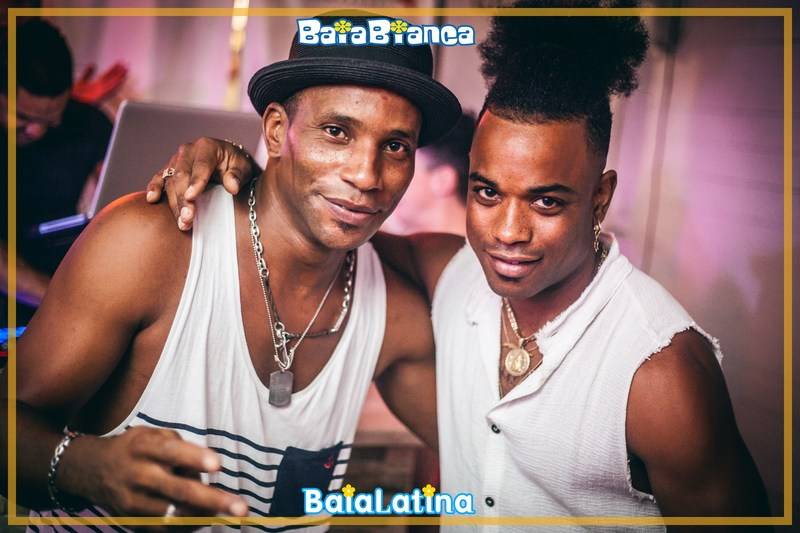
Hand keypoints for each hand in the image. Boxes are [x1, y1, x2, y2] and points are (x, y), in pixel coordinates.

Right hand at [62, 426, 248, 517]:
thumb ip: (180, 448)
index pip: (171, 452)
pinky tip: (206, 518)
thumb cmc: (134, 448)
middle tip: (240, 508)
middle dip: (212, 500)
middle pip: (178, 490)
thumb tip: (203, 472)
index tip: (218, 465)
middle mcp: (137, 474)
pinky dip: (188, 525)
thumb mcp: (153, 434)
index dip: (194, 458)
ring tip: (230, 510)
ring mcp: (133, 501)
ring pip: (174, 514)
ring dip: (205, 514)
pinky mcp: (131, 520)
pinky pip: (164, 529)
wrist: (90, 469)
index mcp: (143, 447)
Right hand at [145, 137, 258, 230]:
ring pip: (170, 181)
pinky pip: (159, 178)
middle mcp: (189, 151)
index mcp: (207, 146)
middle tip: (188, 218)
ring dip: (174, 203)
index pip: (201, 165)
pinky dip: (154, 187)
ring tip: (182, 222)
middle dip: (184, 199)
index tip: (192, 197)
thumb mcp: (244, 167)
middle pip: (182, 176)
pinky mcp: (169, 169)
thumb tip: (232, 186)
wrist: (228, 161)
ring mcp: (177, 160)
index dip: (196, 181)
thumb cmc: (237, 165)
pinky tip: (152, 199)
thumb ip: (238, 175)